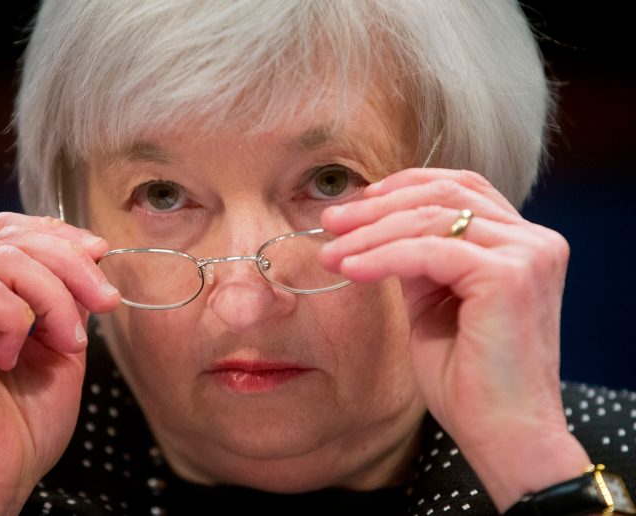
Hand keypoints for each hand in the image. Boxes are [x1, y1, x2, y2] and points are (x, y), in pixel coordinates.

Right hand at [0, 213, 120, 513]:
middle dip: (74, 266)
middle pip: (14, 239)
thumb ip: (69, 297)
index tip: (100, 256)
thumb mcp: (64, 343)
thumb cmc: (27, 419)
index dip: (60, 235)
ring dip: (54, 300)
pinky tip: (13, 356)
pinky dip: (17, 322)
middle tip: (105, 303)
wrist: (2, 474)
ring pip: (4, 260)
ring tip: (65, 344)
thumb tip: (88, 253)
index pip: (11, 231)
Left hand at [320, 169, 589, 509]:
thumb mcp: (433, 305)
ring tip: (330, 251)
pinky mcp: (510, 275)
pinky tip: (350, 269)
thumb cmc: (467, 380)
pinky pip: (428, 252)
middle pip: (444, 193)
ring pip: (431, 219)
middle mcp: (534, 240)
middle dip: (378, 205)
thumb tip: (374, 228)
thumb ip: (416, 261)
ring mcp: (528, 254)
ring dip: (371, 231)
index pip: (460, 188)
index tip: (355, 206)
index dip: (403, 188)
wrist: (504, 438)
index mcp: (521, 243)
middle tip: (330, 219)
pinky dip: (382, 257)